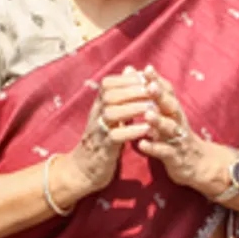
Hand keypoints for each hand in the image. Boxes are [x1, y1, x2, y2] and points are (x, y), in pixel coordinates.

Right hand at [61, 67, 153, 195]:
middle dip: (133, 90)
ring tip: (153, 107)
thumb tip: (131, 68)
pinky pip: (115, 136)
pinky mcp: (103, 148)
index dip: (128, 79)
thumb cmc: (102, 139)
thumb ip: (121, 94)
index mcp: (98, 105)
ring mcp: (98, 131)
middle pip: (110, 95)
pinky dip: (132, 131)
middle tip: (154, 91)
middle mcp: (96, 115)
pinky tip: (147, 129)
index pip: (108, 83)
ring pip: (112, 113)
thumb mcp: (111, 114)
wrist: (83, 169)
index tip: (147, 78)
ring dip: (134, 108)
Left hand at [134, 66, 223, 193]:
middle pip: (171, 106)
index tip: (147, 69)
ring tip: (147, 114)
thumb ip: (152, 97)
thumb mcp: (167, 116)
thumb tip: (133, 72)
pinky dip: (154, 147)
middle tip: (150, 86)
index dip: (158, 81)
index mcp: (174, 111)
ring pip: (170, 128)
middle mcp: (178, 122)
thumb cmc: (176, 136)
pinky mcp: (176, 157)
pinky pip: (165, 152)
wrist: (199, 164)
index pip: (168, 92)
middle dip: (161, 96)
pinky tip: (142, 144)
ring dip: (159, 121)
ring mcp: (178, 139)